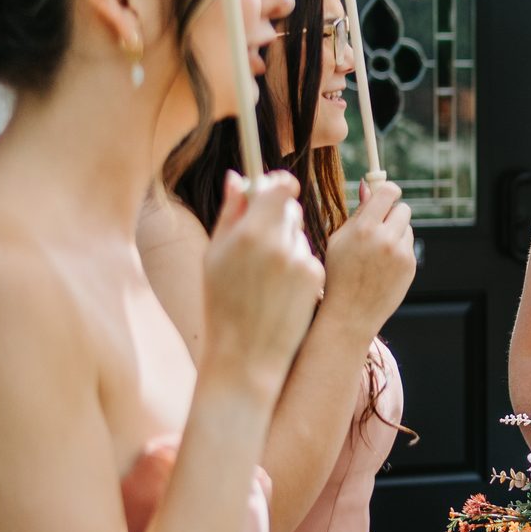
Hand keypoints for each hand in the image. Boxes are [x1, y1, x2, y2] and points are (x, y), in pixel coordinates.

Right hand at [201, 172, 324, 397]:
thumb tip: (238, 177)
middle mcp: (280, 242)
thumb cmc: (221, 304)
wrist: (246, 354)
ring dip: (286, 242)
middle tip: (260, 239)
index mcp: (250, 232)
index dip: (277, 186)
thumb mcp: (214, 256)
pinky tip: (281, 289)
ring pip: (299, 234)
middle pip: (290, 209)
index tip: (271, 191)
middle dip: (278, 216)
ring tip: (265, 275)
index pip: (281, 187)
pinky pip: (307, 256)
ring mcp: (301, 260)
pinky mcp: (315, 276)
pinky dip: (297, 265)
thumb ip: (230, 213)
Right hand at [322, 179, 416, 341]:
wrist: (350, 313)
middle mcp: (386, 239)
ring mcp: (401, 254)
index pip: (388, 192)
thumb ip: (357, 212)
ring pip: (407, 228)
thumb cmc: (338, 274)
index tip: (385, 194)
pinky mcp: (410, 266)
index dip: (387, 190)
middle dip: (392, 213)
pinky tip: (383, 266)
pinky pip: (408, 246)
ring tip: (377, 252)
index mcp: (364, 228)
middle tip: (379, 225)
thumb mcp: (338, 240)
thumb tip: (367, 186)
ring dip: (396, 233)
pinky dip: (399, 250)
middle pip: (403, 208)